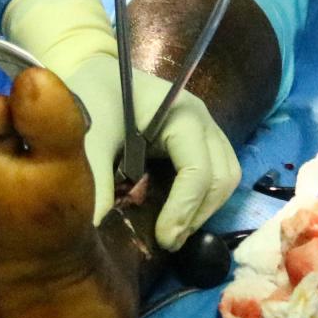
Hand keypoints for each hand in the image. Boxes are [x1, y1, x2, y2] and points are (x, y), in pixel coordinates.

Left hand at [5, 0, 240, 247]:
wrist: (96, 75)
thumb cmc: (93, 98)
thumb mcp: (91, 135)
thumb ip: (96, 178)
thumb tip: (97, 230)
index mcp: (181, 113)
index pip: (198, 169)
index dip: (183, 209)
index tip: (162, 239)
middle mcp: (202, 120)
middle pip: (222, 177)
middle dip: (197, 213)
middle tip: (167, 242)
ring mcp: (205, 130)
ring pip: (226, 178)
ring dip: (203, 210)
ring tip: (172, 233)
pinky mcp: (200, 141)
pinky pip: (216, 174)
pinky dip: (200, 199)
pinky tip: (174, 215)